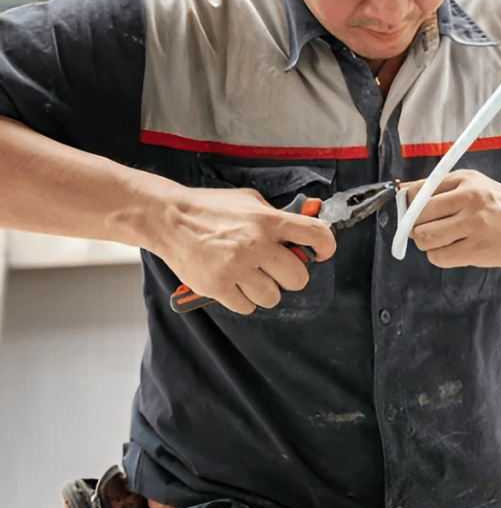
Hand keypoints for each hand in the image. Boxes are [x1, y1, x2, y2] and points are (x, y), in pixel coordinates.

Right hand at [155, 186, 335, 314]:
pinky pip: (247, 306)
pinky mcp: (218, 286)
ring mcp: (237, 267)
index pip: (316, 234)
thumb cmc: (211, 209)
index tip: (321, 254)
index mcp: (269, 220)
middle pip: (298, 277)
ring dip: (266, 290)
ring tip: (251, 277)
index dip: (326, 247)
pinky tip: (234, 285)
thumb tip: (301, 233)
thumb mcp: (249, 201)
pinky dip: (243, 300)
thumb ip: (276, 216)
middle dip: (291, 276)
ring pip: (273, 297)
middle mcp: (256, 244)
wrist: (169, 219)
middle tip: (277, 270)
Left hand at [405, 170, 500, 267]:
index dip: (406, 206)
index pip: (417, 192)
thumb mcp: (475, 183)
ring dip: (427, 243)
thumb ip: (440, 188)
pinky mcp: (477, 250)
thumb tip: (401, 192)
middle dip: (415, 226)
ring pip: (425, 239)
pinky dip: (439, 256)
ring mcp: (474, 226)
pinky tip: (453, 249)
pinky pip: (439, 257)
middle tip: (427, 228)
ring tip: (442, 239)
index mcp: (465, 181)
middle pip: (416, 218)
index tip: (408, 212)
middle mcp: (469, 200)